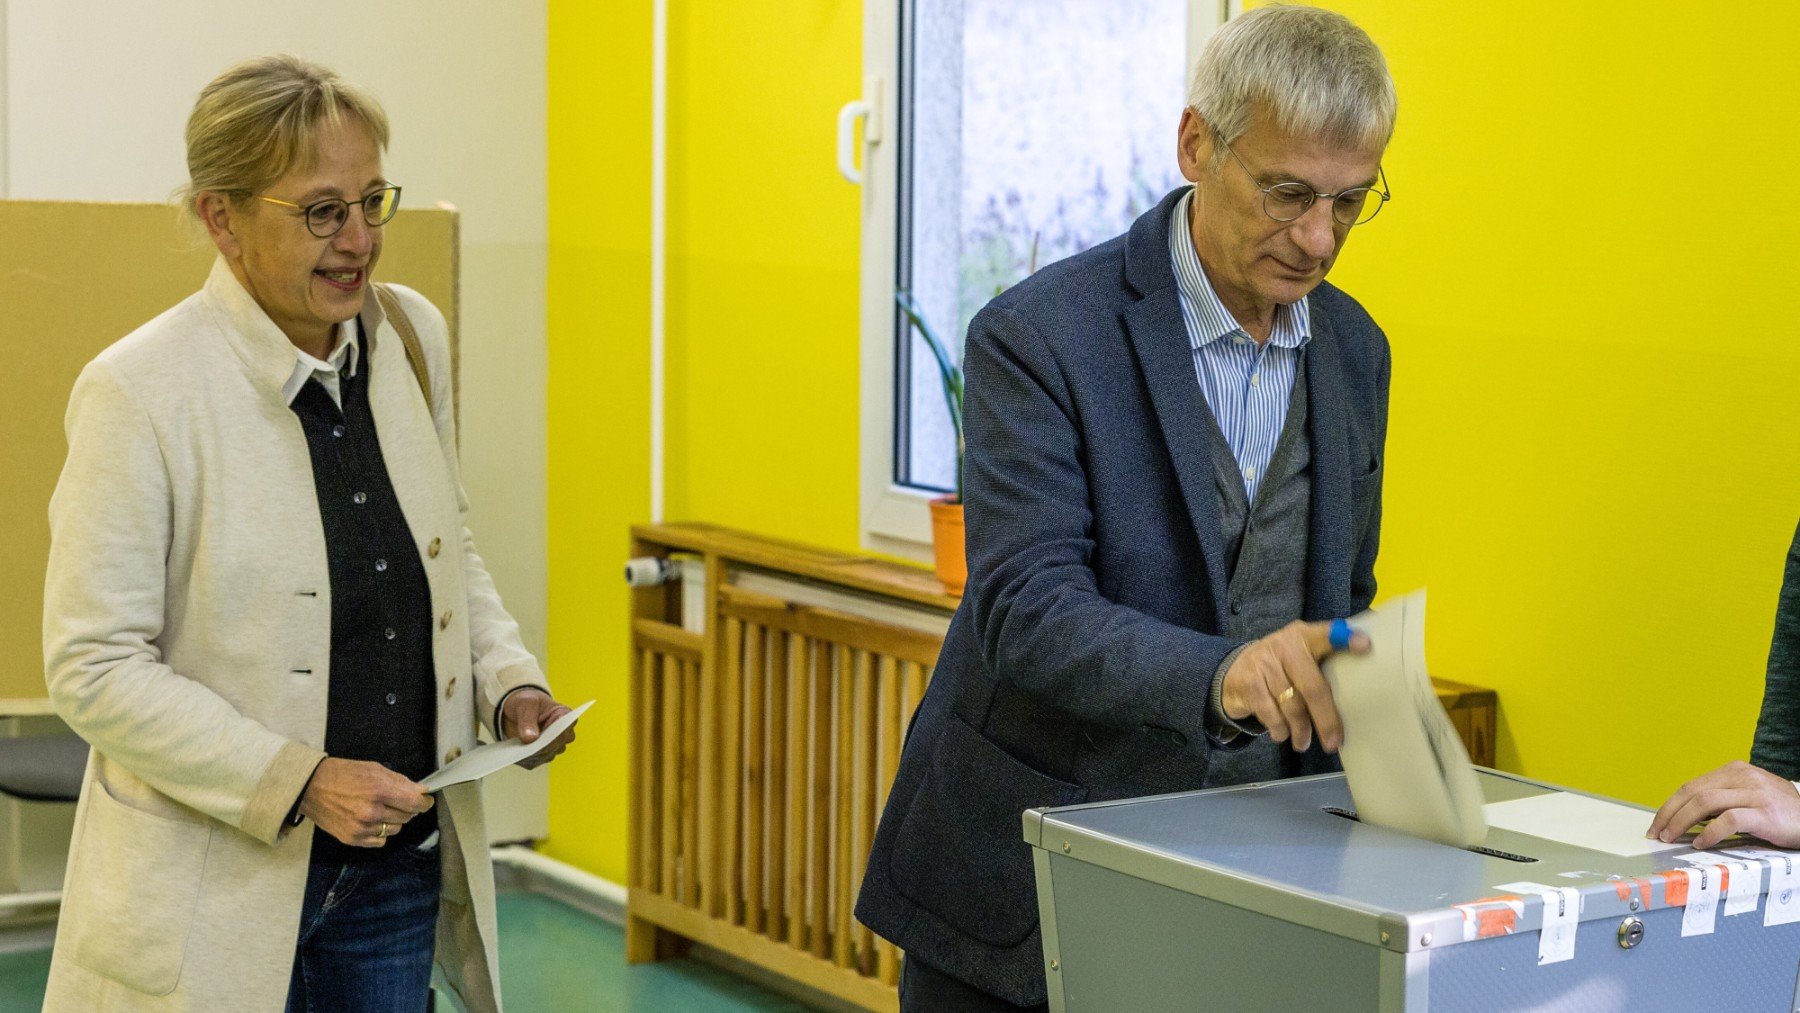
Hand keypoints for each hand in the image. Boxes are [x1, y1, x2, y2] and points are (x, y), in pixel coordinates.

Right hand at [298, 757, 433, 847]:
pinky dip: (380, 832)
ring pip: (395, 829)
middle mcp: (371, 812)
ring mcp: (361, 828)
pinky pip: (380, 841)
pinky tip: (370, 820)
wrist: (311, 787)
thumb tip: (421, 791)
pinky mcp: (352, 839)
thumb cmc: (342, 774)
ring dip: (393, 820)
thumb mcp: (374, 769)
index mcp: (378, 790)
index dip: (424, 802)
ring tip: (379, 808)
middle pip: (407, 817)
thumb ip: (400, 781)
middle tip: (396, 800)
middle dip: (407, 808)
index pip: (414, 803)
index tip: (425, 801)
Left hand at [502, 688, 577, 769]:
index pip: (565, 727)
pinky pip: (534, 761)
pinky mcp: (541, 755)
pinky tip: (515, 755)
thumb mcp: (525, 703)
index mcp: (564, 715)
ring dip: (533, 755)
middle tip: (527, 747)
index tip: (543, 738)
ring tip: (518, 751)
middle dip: (542, 747)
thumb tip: (530, 739)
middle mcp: (562, 733)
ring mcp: (553, 746)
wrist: (517, 710)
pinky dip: (525, 759)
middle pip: (557, 745)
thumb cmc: (526, 702)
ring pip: (547, 755)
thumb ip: (528, 719)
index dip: (556, 735)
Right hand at [1219, 619, 1369, 752]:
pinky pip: (1271, 714)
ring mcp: (1265, 664)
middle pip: (1313, 687)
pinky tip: (1282, 734)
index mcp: (1305, 636)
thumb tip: (1359, 696)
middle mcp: (1285, 646)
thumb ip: (1323, 664)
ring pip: (1292, 706)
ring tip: (1303, 742)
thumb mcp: (1299, 656)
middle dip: (1326, 719)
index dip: (1345, 639)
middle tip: (1334, 742)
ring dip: (1300, 730)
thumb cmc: (1280, 668)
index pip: (1327, 634)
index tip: (1364, 646)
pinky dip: (1279, 729)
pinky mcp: (1249, 682)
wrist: (1232, 671)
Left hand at [1648, 760, 1799, 849]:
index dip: (1669, 806)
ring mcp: (1754, 793)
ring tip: (1672, 838)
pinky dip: (1709, 832)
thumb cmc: (1779, 812)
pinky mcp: (1765, 812)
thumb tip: (1685, 817)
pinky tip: (1701, 843)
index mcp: (1734, 771)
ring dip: (1682, 822)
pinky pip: (1729, 820)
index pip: (1691, 786)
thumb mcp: (1748, 797)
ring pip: (1705, 803)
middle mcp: (1742, 776)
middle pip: (1692, 792)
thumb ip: (1721, 801)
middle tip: (1657, 833)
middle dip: (1669, 814)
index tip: (1657, 823)